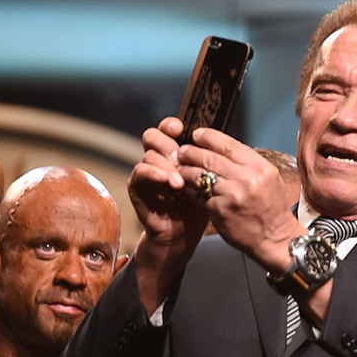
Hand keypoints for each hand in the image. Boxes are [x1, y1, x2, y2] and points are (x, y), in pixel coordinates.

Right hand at [127, 118, 209, 250]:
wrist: (186, 232)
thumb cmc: (200, 203)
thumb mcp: (208, 179)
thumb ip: (209, 161)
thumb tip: (219, 142)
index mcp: (175, 151)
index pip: (168, 129)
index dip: (172, 125)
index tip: (182, 128)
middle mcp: (158, 158)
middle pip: (153, 136)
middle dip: (166, 142)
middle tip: (180, 155)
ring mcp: (146, 171)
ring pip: (149, 155)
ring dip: (166, 165)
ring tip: (181, 180)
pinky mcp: (137, 187)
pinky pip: (140, 173)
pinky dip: (154, 174)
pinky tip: (170, 181)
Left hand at [174, 127, 304, 267]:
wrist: (274, 238)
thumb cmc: (271, 207)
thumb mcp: (269, 178)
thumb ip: (247, 162)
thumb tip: (221, 148)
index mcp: (260, 168)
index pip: (228, 144)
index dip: (208, 137)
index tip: (197, 135)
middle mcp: (246, 179)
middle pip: (210, 158)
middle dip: (191, 151)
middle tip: (182, 151)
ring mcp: (231, 195)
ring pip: (199, 175)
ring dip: (185, 169)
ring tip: (179, 166)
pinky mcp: (219, 210)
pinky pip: (197, 194)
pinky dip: (188, 187)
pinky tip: (184, 184)